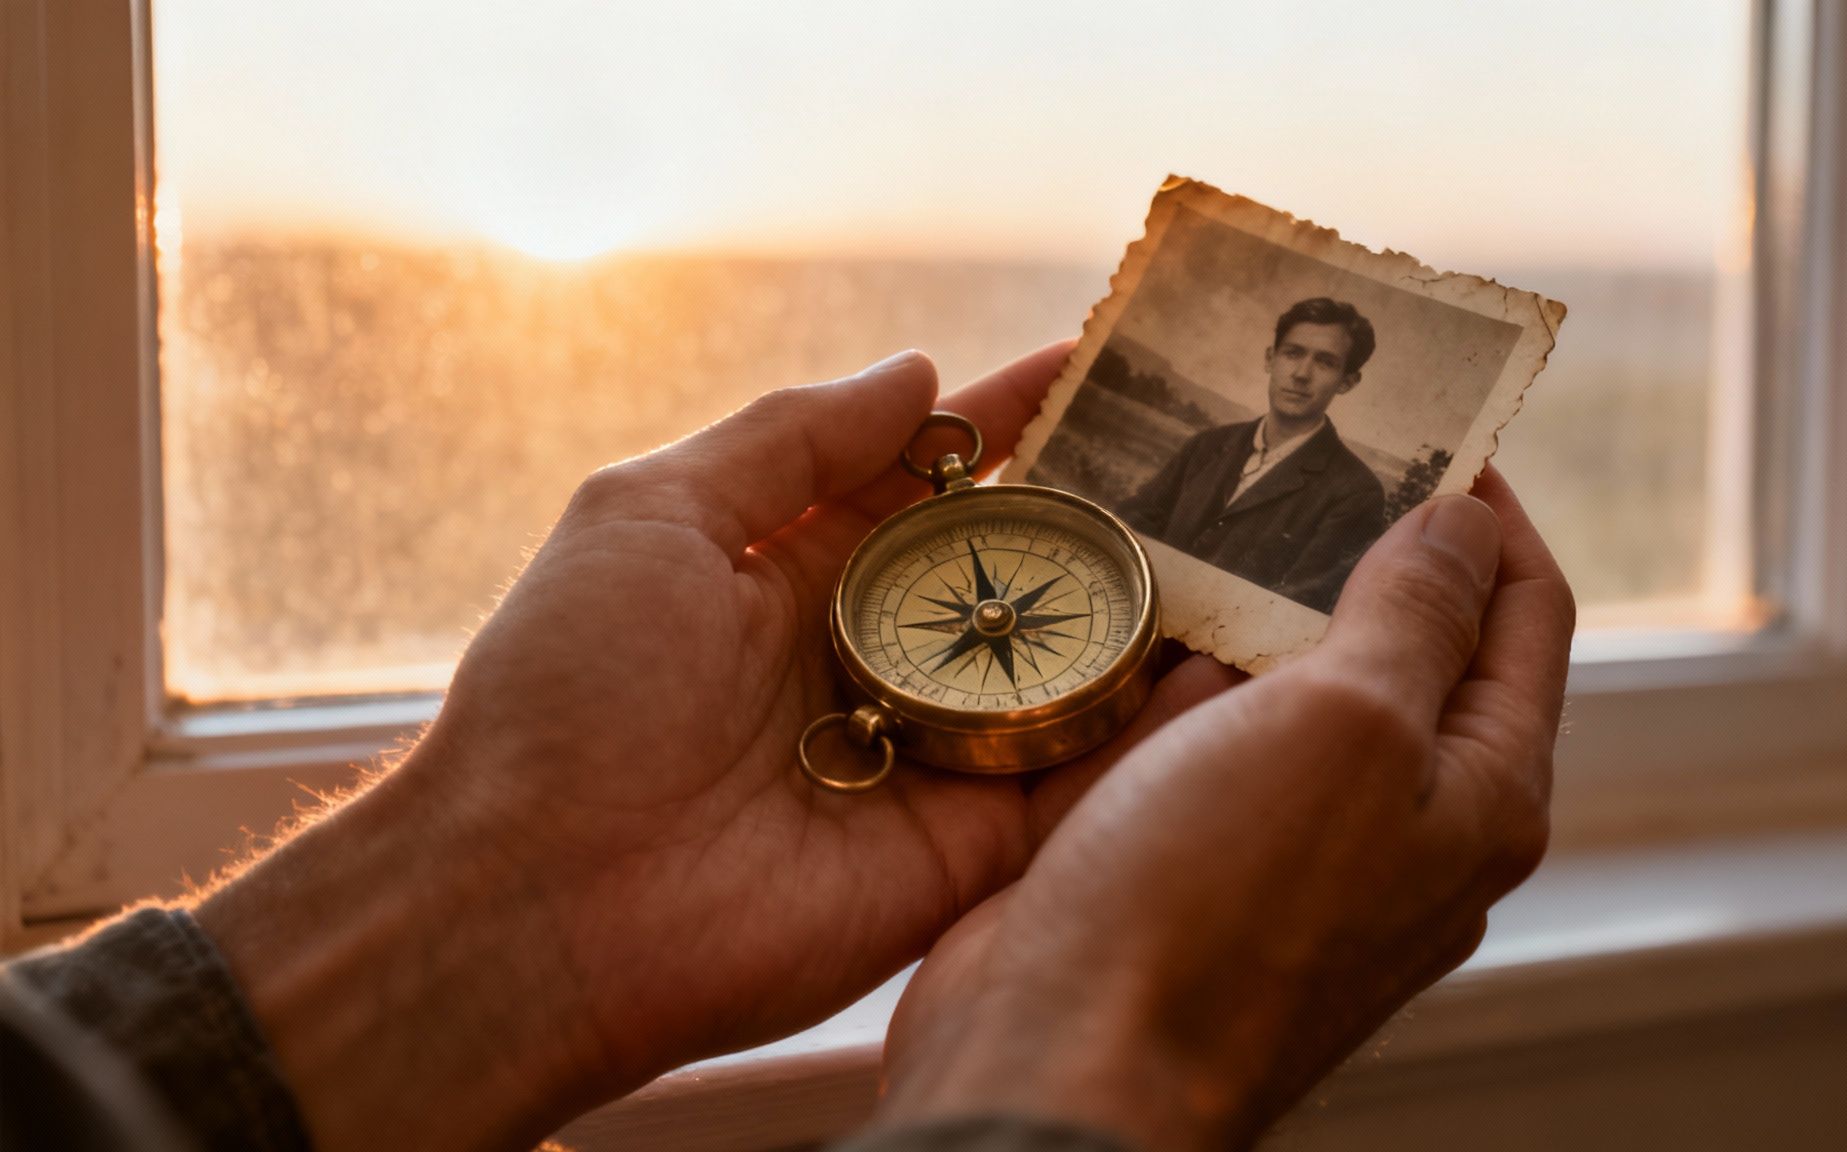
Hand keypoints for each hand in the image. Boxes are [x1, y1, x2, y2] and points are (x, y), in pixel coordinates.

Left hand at [194, 346, 1241, 1151]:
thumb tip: (917, 374)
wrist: (543, 906)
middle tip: (1211, 451)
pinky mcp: (966, 850)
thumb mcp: (651, 515)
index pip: (937, 480)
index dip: (1017, 420)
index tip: (1107, 363)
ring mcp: (930, 755)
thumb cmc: (568, 694)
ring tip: (1249, 539)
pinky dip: (1152, 731)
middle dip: (1103, 512)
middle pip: (1017, 571)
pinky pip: (1077, 783)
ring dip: (1145, 611)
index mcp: (800, 575)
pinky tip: (1233, 661)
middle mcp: (879, 659)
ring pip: (1065, 671)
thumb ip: (790, 440)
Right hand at [874, 472, 1573, 1150]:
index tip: (1430, 421)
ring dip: (1253, 598)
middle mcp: (1398, 823)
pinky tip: (1130, 605)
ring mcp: (1286, 844)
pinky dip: (1175, 667)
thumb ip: (1414, 611)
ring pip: (1287, 686)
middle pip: (1409, 644)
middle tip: (1294, 445)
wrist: (1058, 1061)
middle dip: (1360, 539)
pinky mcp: (1186, 856)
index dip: (1489, 509)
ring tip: (1201, 501)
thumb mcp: (1348, 728)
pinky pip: (1197, 735)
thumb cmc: (1215, 906)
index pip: (1524, 616)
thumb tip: (1460, 521)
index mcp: (1477, 794)